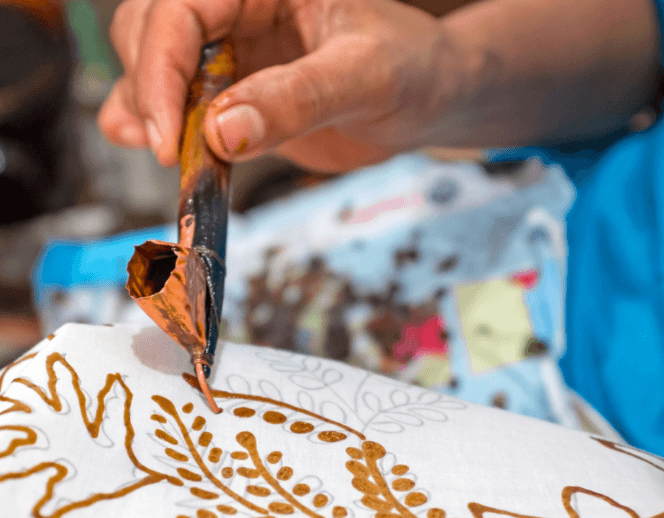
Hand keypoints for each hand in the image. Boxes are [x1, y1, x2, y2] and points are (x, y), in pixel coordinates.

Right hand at [98, 0, 486, 171]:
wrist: (427, 101)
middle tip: (169, 149)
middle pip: (152, 30)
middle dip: (149, 89)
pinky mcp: (239, 95)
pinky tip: (156, 144)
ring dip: (146, 109)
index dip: (160, 69)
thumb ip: (297, 99)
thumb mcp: (365, 77)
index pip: (182, 8)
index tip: (168, 134)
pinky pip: (185, 104)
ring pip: (158, 66)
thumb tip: (224, 131)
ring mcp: (236, 54)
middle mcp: (242, 11)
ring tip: (163, 151)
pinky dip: (162, 124)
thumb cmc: (412, 70)